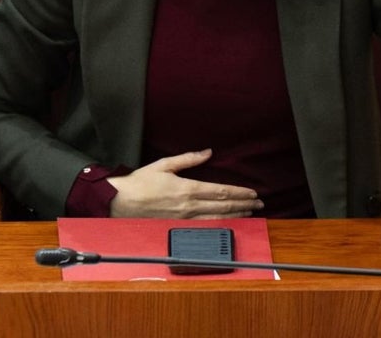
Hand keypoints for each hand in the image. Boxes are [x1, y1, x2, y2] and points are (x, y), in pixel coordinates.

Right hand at [107, 150, 263, 217]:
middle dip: (244, 204)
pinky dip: (221, 226)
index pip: (221, 191)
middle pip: (223, 206)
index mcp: (187, 188)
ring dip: (236, 216)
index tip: (252, 193)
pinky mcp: (179, 227)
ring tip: (250, 213)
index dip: (239, 192)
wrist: (121, 202)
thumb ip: (188, 159)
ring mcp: (185, 219)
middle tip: (258, 204)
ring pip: (218, 219)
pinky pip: (205, 228)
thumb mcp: (164, 165)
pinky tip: (229, 224)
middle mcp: (189, 206)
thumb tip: (208, 152)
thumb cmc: (140, 183)